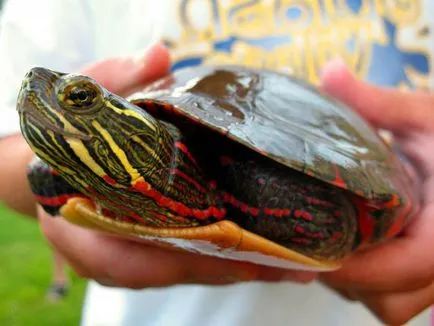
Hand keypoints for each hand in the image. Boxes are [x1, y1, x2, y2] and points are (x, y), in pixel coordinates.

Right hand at [38, 44, 316, 288]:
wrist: (61, 153)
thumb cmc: (71, 129)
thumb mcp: (87, 98)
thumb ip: (118, 80)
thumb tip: (157, 57)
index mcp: (72, 221)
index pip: (121, 256)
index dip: (174, 257)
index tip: (228, 251)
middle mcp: (100, 250)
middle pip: (165, 271)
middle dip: (222, 269)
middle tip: (281, 264)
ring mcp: (125, 256)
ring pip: (181, 272)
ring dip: (233, 270)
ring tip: (288, 267)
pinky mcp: (148, 251)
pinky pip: (186, 263)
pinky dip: (223, 261)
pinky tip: (265, 256)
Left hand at [319, 60, 433, 324]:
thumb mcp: (427, 116)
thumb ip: (379, 102)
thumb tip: (330, 73)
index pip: (402, 269)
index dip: (351, 265)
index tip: (306, 247)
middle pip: (388, 298)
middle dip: (346, 276)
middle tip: (309, 240)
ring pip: (389, 304)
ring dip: (355, 282)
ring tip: (325, 242)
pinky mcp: (428, 272)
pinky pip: (393, 295)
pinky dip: (368, 280)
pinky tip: (349, 244)